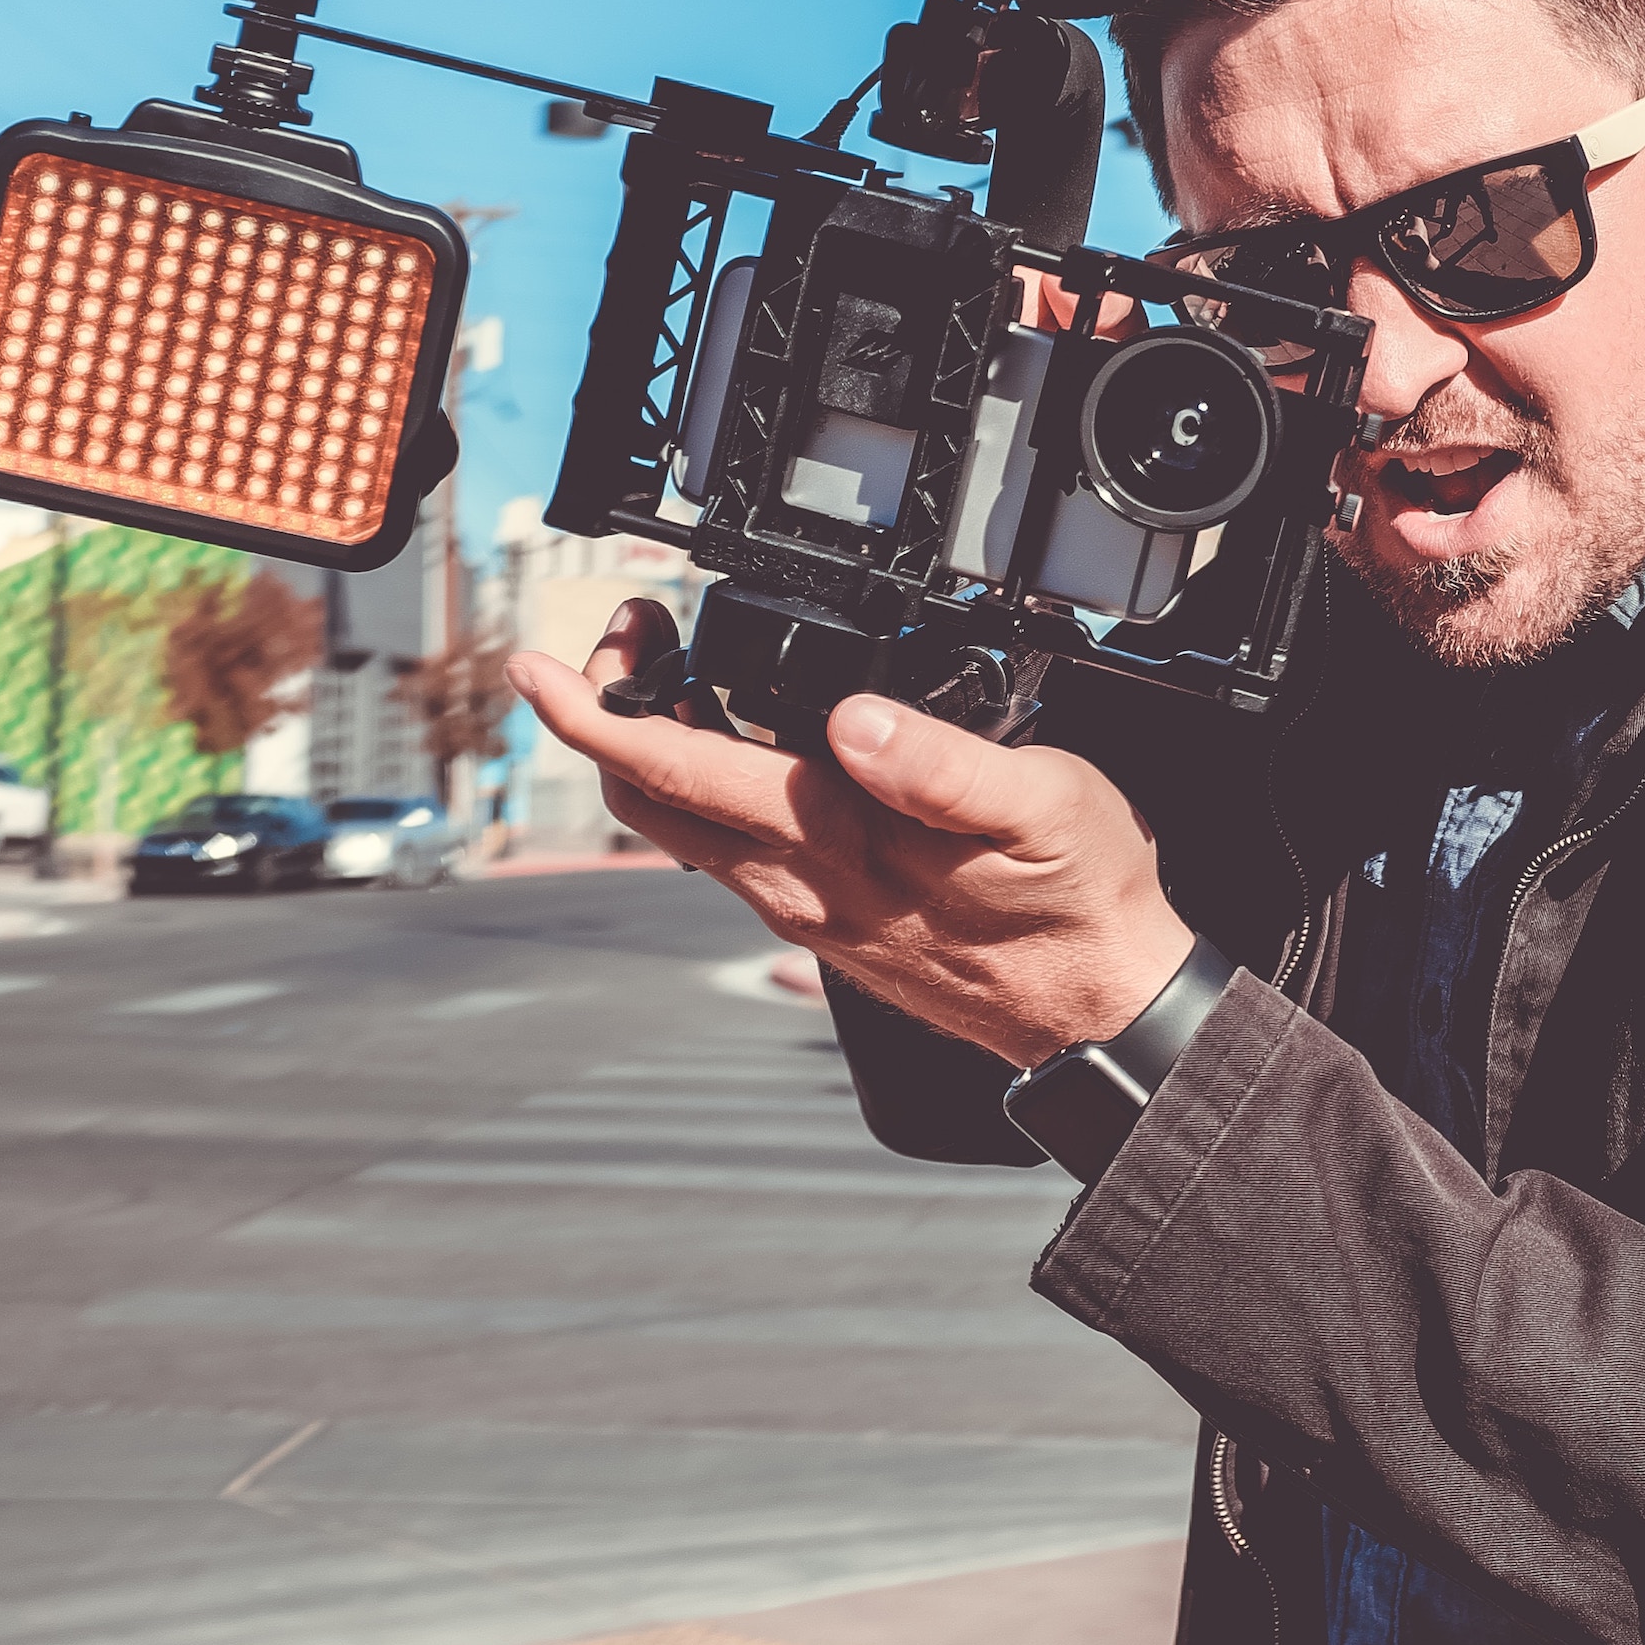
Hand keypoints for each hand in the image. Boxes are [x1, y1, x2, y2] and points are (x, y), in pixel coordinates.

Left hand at [507, 599, 1198, 1066]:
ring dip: (660, 745)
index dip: (595, 713)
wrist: (1102, 1011)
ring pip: (687, 828)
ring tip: (685, 667)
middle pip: (649, 802)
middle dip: (612, 713)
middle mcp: (800, 886)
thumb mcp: (1045, 809)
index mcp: (837, 844)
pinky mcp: (829, 919)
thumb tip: (857, 719)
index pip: (676, 770)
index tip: (542, 666)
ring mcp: (807, 909)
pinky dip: (711, 785)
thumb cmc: (1080, 910)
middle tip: (636, 634)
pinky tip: (749, 745)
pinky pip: (736, 850)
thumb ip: (945, 765)